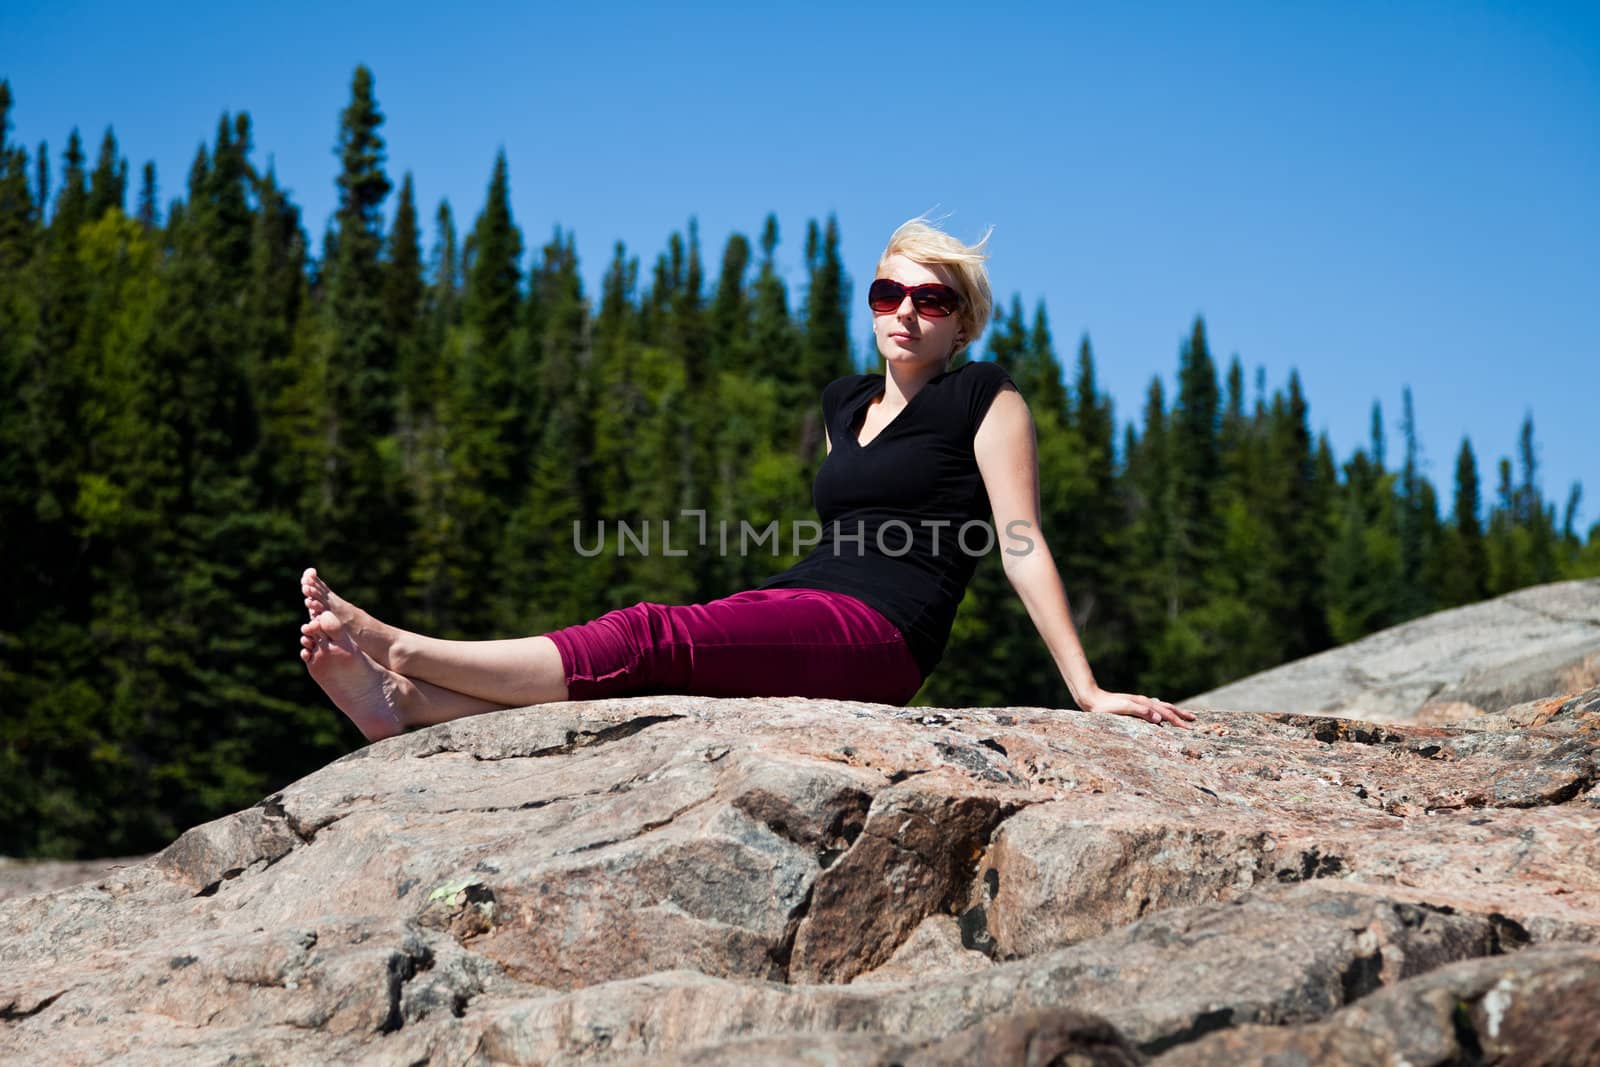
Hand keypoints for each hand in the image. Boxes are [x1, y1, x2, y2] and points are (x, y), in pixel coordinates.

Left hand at [1080, 688, 1196, 728]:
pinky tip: (1161, 715)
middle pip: (1167, 707)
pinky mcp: (1134, 705)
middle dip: (1180, 715)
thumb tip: (1159, 719)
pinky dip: (1162, 711)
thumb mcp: (1122, 709)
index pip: (1165, 713)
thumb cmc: (1105, 707)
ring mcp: (1139, 702)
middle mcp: (1143, 702)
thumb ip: (1140, 712)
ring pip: (1161, 706)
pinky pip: (1154, 708)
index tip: (1190, 729)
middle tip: (1194, 720)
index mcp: (1143, 704)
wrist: (1091, 699)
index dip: (1178, 721)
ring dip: (1173, 711)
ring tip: (1183, 715)